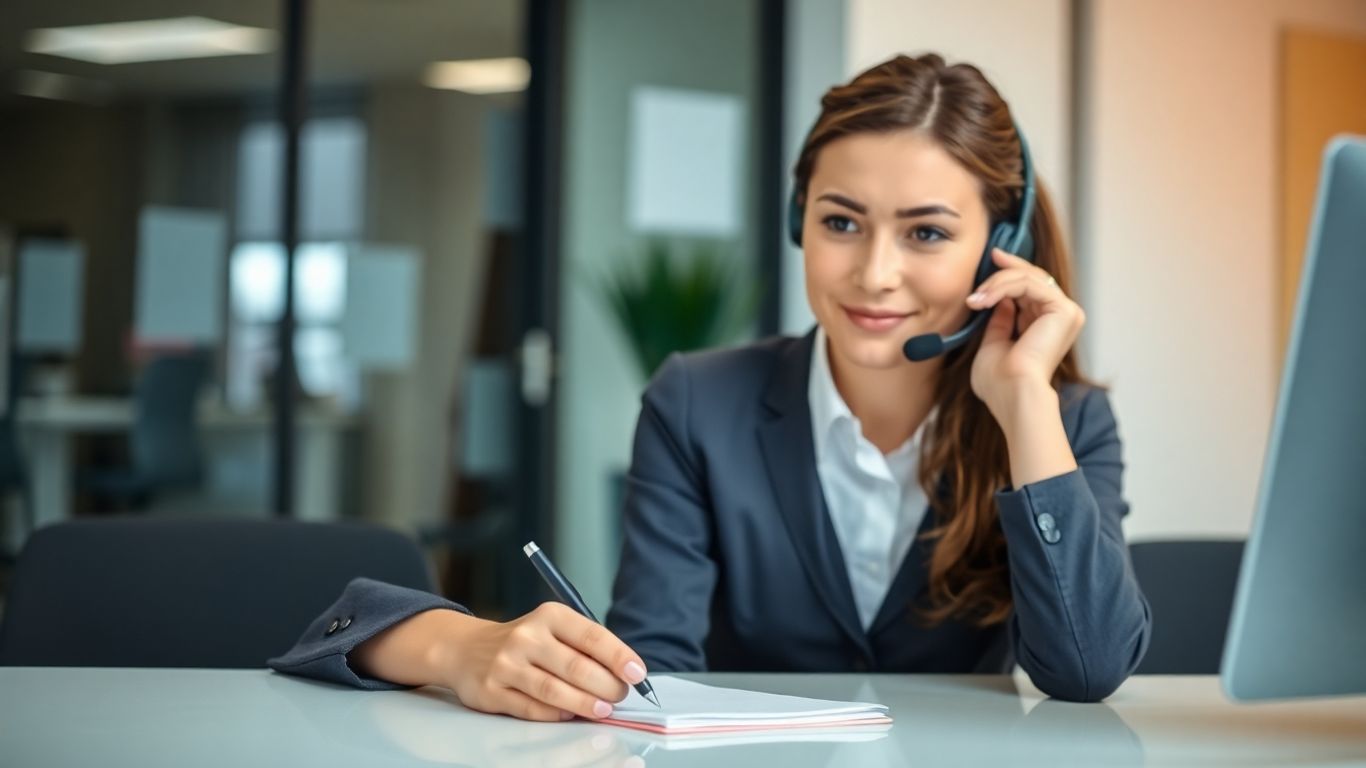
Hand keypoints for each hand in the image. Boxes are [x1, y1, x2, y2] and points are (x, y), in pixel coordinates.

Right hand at [351, 603, 648, 722]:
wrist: (465, 649)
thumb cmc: (524, 642)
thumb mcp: (552, 629)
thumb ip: (585, 647)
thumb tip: (625, 673)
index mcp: (549, 616)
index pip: (592, 636)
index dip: (619, 657)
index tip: (637, 673)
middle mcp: (527, 636)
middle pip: (577, 667)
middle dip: (606, 686)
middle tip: (620, 696)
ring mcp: (507, 664)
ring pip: (555, 691)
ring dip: (585, 704)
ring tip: (603, 710)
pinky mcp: (492, 690)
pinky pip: (532, 708)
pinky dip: (556, 714)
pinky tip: (571, 714)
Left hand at [967, 248, 1085, 418]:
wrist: (1013, 394)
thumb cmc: (1000, 382)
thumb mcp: (993, 345)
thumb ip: (999, 322)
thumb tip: (1000, 301)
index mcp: (1048, 326)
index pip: (1032, 287)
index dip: (1012, 271)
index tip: (992, 258)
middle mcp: (1061, 317)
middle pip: (1033, 277)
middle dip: (1004, 270)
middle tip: (986, 260)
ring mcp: (1066, 313)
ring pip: (1028, 277)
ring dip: (997, 283)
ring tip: (975, 299)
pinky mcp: (1064, 310)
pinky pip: (1029, 283)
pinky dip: (1003, 287)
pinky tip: (984, 300)